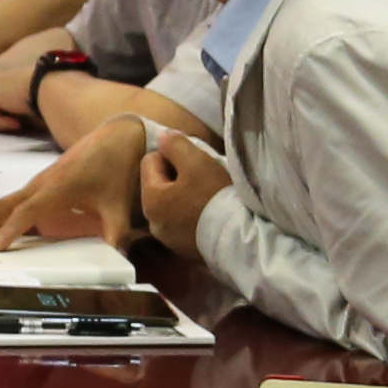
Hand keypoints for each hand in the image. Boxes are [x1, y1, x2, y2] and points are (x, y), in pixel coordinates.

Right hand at [0, 114, 141, 249]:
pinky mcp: (37, 187)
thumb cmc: (116, 167)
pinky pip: (8, 204)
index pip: (27, 212)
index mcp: (57, 187)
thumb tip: (116, 258)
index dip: (11, 230)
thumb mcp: (120, 203)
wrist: (117, 137)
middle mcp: (39, 185)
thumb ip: (116, 232)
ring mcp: (35, 185)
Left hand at [132, 126, 234, 257]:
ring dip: (184, 196)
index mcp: (150, 199)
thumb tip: (163, 137)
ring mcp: (169, 239)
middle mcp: (153, 222)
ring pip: (171, 205)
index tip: (193, 158)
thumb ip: (175, 145)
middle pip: (160, 185)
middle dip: (177, 176)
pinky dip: (192, 215)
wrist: (238, 238)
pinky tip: (210, 213)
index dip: (171, 154)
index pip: (150, 161)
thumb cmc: (214, 195)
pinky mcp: (185, 249)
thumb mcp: (196, 161)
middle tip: (202, 174)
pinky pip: (183, 223)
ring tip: (208, 194)